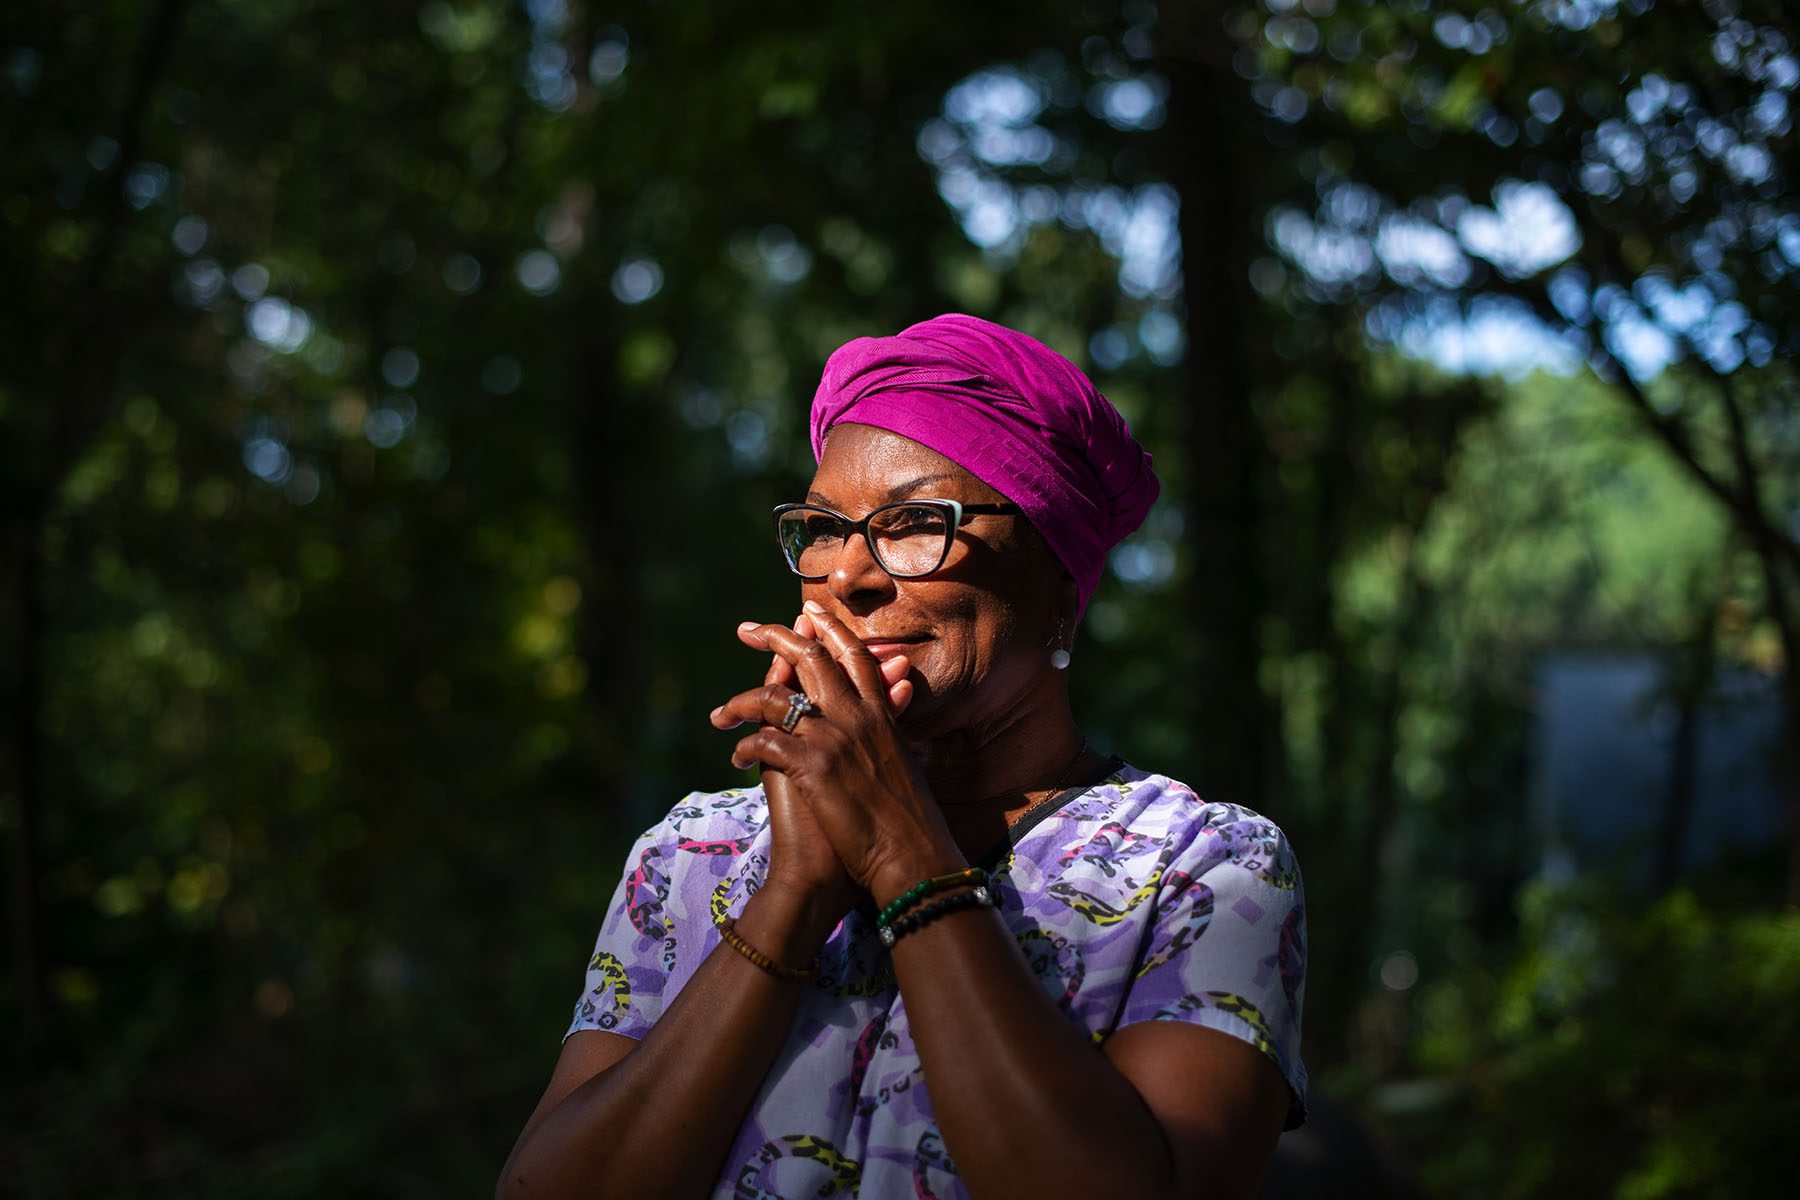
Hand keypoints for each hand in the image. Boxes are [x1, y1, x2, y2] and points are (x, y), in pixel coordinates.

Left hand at [713, 602, 964, 901]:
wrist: (914, 856)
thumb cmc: (910, 821)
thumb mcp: (905, 763)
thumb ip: (894, 726)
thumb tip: (898, 702)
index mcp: (881, 715)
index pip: (853, 654)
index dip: (829, 628)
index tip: (807, 612)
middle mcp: (858, 717)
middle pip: (810, 659)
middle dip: (774, 638)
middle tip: (747, 631)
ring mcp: (835, 738)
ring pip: (775, 697)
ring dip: (740, 702)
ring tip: (722, 715)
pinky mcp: (814, 766)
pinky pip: (764, 741)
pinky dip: (743, 747)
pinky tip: (736, 759)